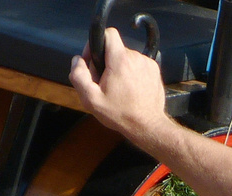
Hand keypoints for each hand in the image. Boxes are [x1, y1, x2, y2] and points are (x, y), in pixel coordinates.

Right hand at [69, 29, 170, 144]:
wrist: (147, 126)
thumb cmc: (120, 114)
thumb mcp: (91, 99)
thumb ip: (79, 76)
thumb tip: (77, 60)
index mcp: (120, 60)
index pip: (108, 33)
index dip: (96, 43)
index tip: (93, 59)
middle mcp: (136, 57)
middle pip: (115, 50)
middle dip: (106, 62)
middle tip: (104, 83)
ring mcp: (147, 63)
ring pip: (126, 58)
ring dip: (119, 69)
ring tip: (118, 89)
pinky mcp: (154, 70)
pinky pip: (137, 65)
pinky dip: (131, 74)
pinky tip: (130, 90)